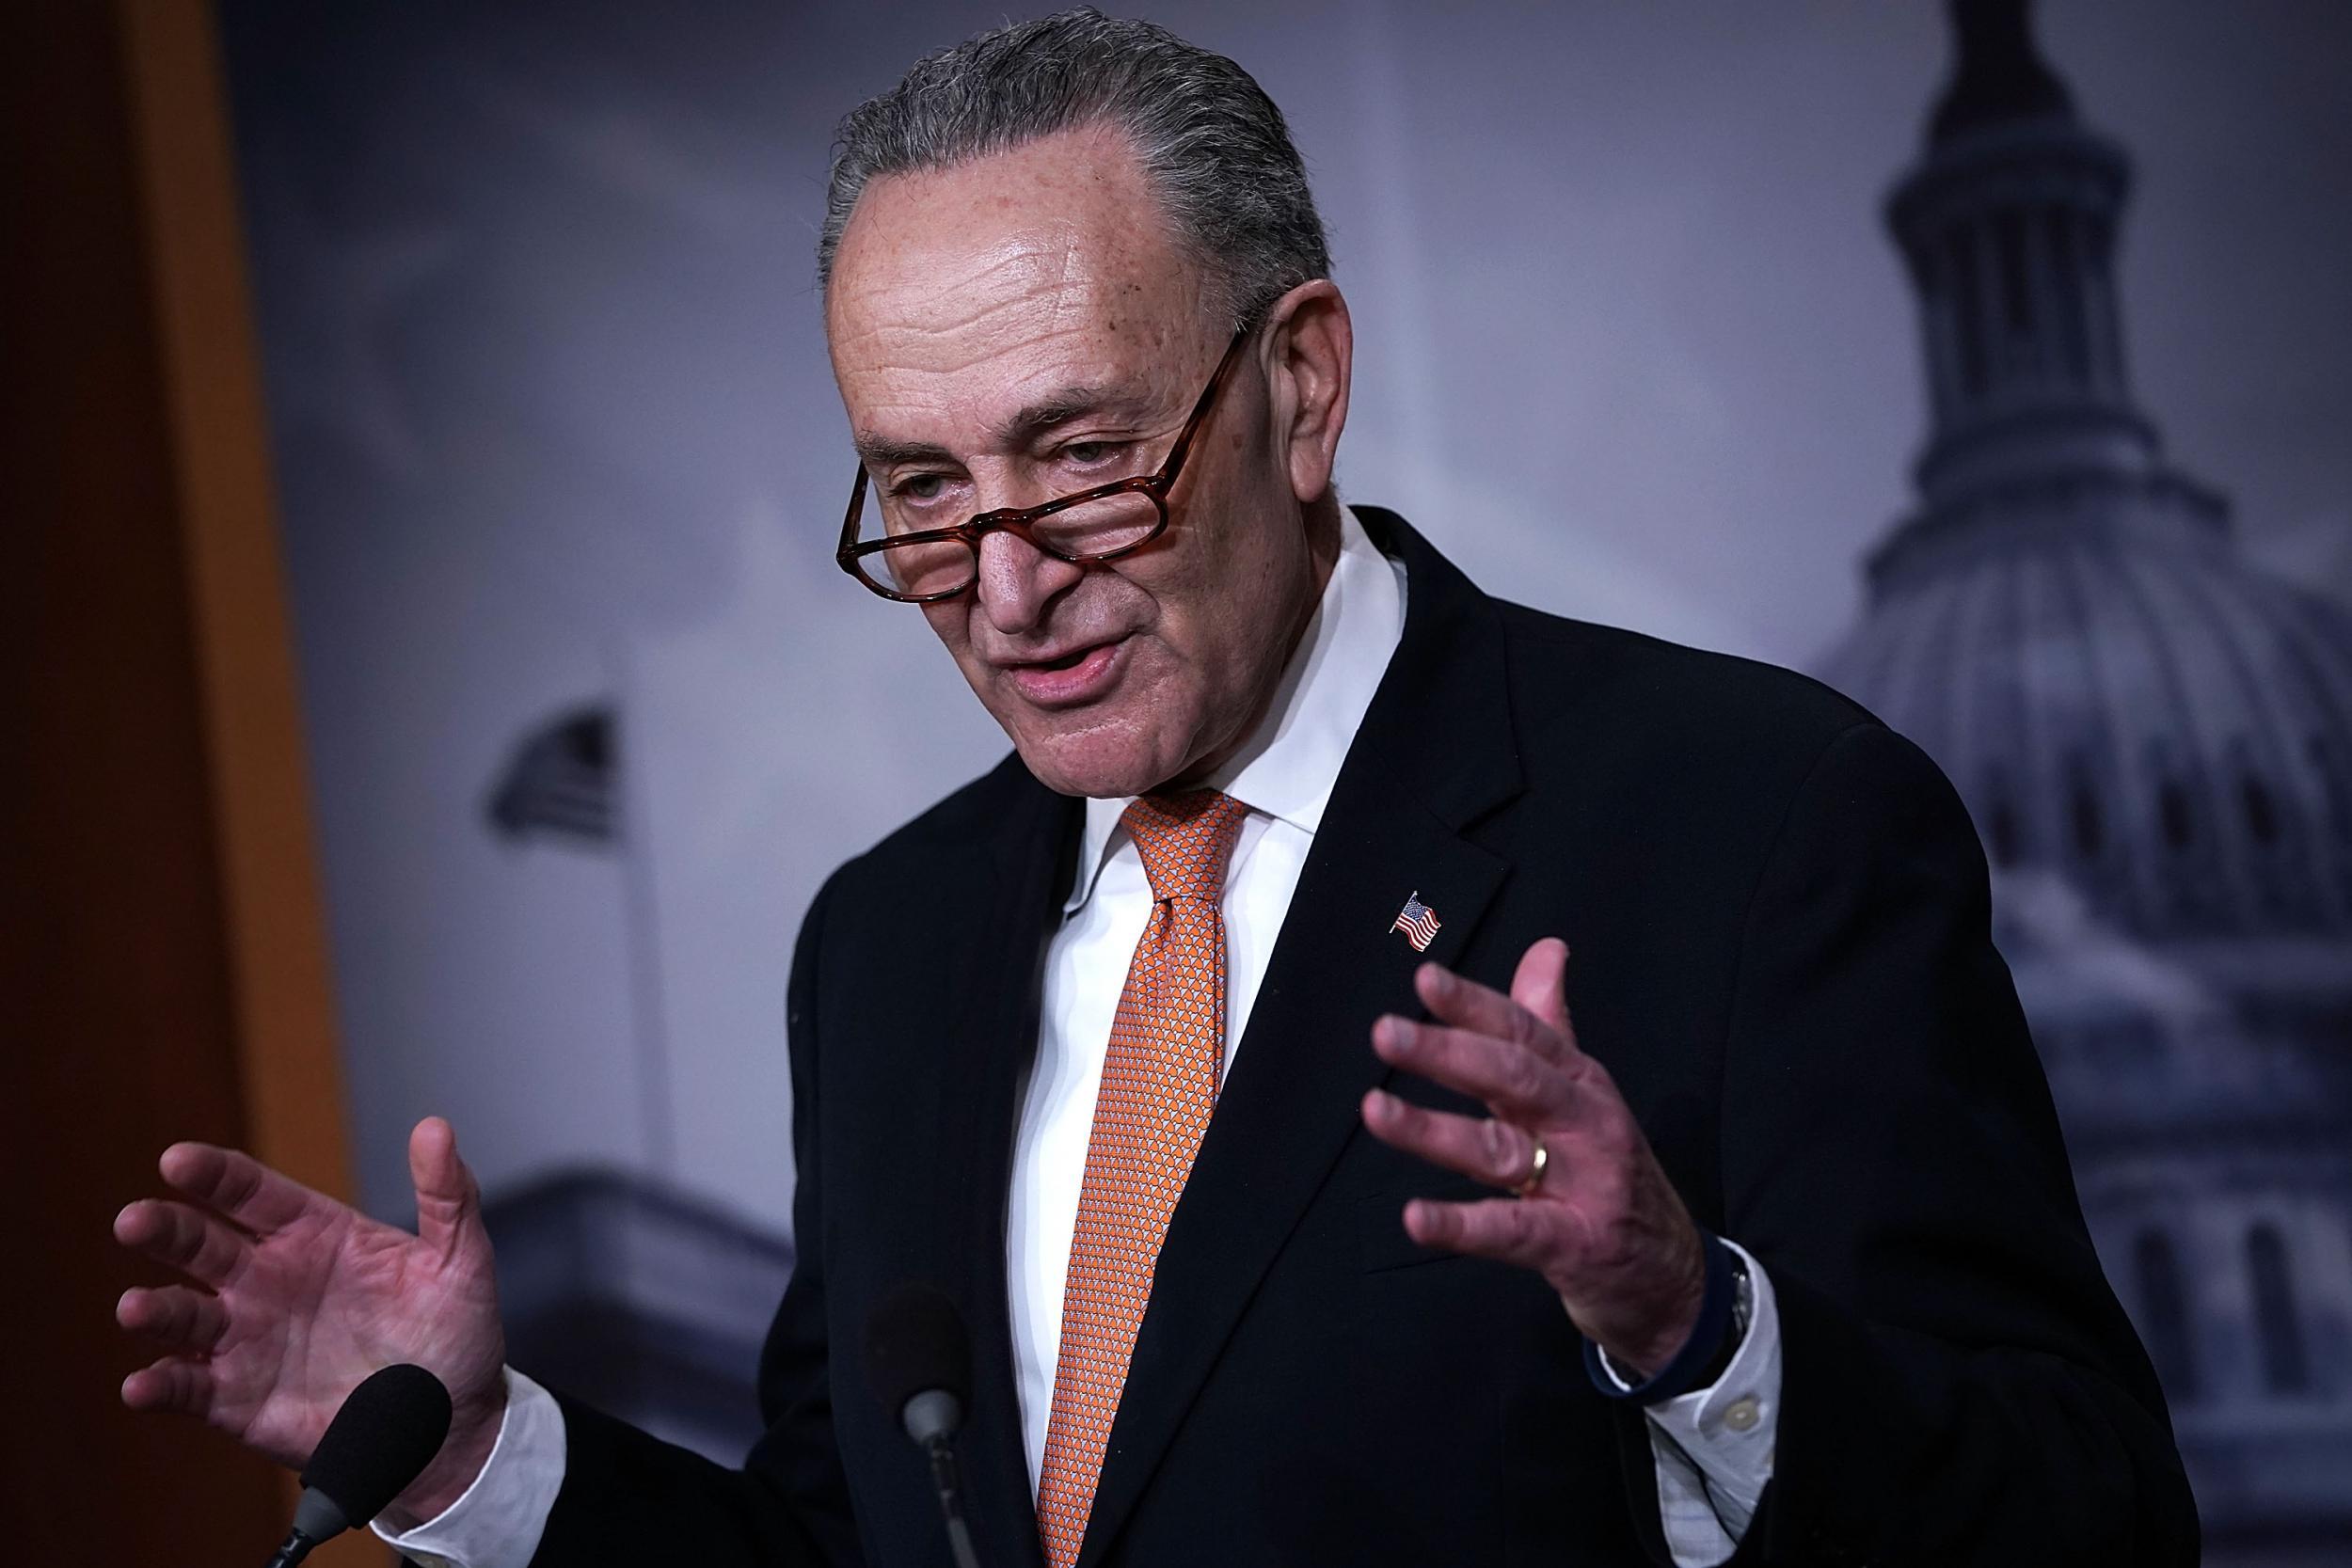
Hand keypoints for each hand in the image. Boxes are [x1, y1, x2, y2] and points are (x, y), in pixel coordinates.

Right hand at [113, 1116, 508, 1526]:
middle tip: (135, 1220)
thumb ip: (447, 1196)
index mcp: (312, 1234)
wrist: (449, 1425)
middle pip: (200, 1245)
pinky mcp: (236, 1399)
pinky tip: (144, 1385)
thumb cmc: (453, 1334)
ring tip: (135, 1307)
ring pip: (182, 1315)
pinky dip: (160, 1386)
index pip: (251, 1193)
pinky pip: (187, 1388)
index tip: (177, 1159)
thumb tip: (435, 1128)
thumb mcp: (460, 1261)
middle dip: (165, 1230)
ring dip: (153, 1309)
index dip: (213, 1174)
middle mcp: (266, 1279)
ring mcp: (246, 1338)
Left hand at [1360, 939, 1707, 1376]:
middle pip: (1514, 1078)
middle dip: (1448, 1052)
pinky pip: (1513, 1231)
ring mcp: (1584, 1184)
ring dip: (1434, 1130)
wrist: (1671, 1274)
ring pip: (1501, 1150)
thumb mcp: (1584, 1093)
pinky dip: (1462, 1225)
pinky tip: (1415, 1217)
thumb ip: (1550, 1023)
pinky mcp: (1576, 1244)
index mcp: (1580, 1081)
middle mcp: (1585, 1123)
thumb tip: (1546, 948)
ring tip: (1374, 1111)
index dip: (1474, 1004)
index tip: (1425, 979)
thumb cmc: (1609, 1172)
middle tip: (1386, 1032)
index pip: (1523, 1031)